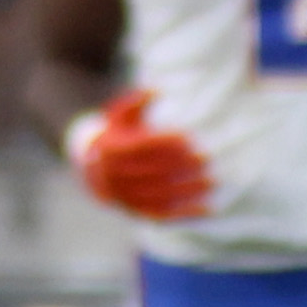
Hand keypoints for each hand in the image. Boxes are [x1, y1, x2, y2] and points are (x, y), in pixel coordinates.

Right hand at [65, 88, 217, 223]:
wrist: (94, 167)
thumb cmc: (116, 134)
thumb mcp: (120, 114)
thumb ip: (136, 102)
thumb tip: (156, 91)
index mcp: (110, 149)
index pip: (142, 147)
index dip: (167, 143)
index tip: (191, 139)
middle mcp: (113, 176)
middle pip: (152, 172)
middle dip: (181, 166)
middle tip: (206, 159)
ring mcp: (124, 197)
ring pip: (159, 195)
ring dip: (187, 190)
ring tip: (212, 181)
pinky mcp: (135, 212)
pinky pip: (162, 215)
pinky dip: (185, 214)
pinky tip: (208, 208)